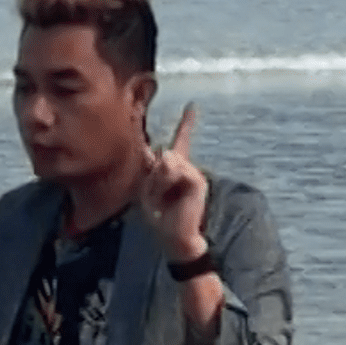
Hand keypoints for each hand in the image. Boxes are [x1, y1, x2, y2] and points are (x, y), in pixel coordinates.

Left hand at [137, 102, 208, 261]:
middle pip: (163, 155)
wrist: (175, 237)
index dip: (187, 123)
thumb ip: (153, 170)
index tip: (192, 107)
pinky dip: (166, 184)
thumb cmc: (160, 216)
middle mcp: (187, 167)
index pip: (181, 141)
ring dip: (157, 182)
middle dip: (152, 177)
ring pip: (167, 162)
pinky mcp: (197, 180)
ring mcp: (194, 172)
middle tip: (154, 198)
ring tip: (160, 200)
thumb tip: (167, 153)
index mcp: (176, 168)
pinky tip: (168, 197)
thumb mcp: (148, 191)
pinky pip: (176, 170)